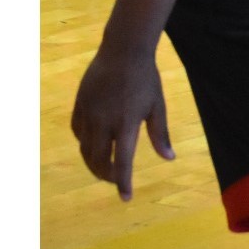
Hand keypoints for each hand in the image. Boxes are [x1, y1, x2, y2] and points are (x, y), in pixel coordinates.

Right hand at [71, 47, 174, 200]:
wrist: (123, 50)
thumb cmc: (146, 78)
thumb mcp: (157, 105)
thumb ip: (160, 133)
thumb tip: (169, 158)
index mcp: (126, 123)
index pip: (123, 162)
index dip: (124, 182)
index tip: (126, 198)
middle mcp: (103, 122)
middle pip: (99, 161)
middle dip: (107, 176)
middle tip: (117, 180)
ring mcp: (88, 114)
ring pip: (85, 150)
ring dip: (94, 164)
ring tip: (106, 168)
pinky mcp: (79, 106)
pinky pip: (78, 133)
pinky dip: (85, 145)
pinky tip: (94, 146)